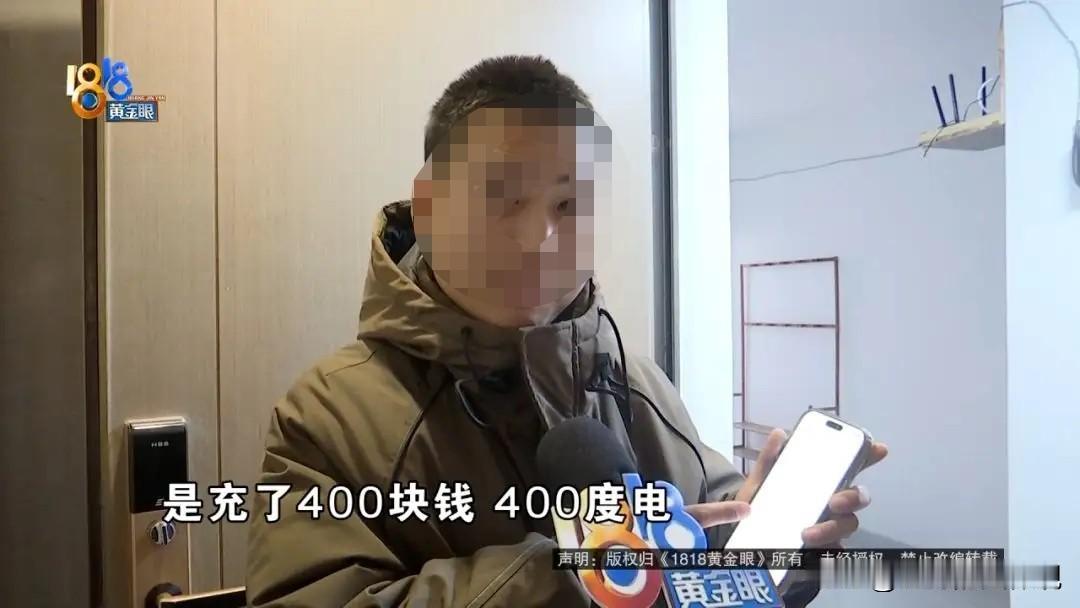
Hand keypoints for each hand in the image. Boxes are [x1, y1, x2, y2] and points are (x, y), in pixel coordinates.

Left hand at [736, 428, 888, 547]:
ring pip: (847, 525)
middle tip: (834, 501)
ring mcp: (830, 525)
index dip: (866, 456)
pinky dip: (826, 550)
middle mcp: (831, 502)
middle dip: (851, 497)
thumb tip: (779, 434)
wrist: (747, 537)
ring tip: (806, 533)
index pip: (847, 466)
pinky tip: (812, 550)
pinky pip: (834, 550)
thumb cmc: (762, 504)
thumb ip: (770, 459)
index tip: (878, 449)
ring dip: (830, 528)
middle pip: (857, 497)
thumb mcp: (761, 480)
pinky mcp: (823, 548)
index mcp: (819, 481)